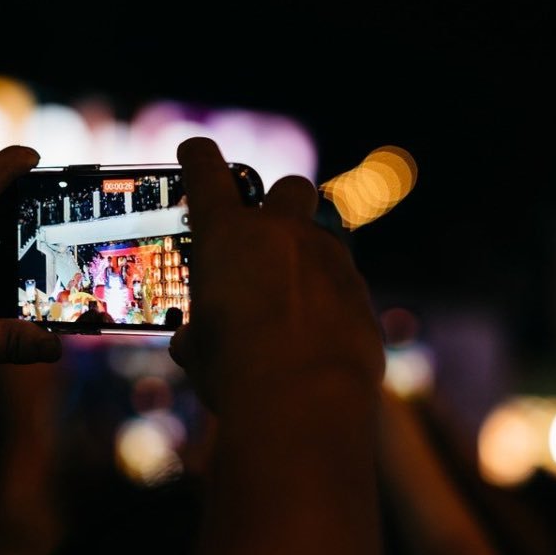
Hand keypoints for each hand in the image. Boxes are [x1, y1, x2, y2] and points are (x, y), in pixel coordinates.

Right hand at [169, 137, 382, 410]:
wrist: (303, 402)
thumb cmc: (235, 370)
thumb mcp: (197, 350)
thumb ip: (197, 330)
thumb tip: (195, 339)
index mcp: (226, 235)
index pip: (206, 171)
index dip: (198, 157)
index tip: (195, 152)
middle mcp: (282, 234)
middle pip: (289, 187)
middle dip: (278, 203)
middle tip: (262, 233)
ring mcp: (329, 260)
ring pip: (325, 234)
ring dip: (308, 254)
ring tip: (290, 293)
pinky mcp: (360, 294)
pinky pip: (345, 282)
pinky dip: (330, 296)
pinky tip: (317, 331)